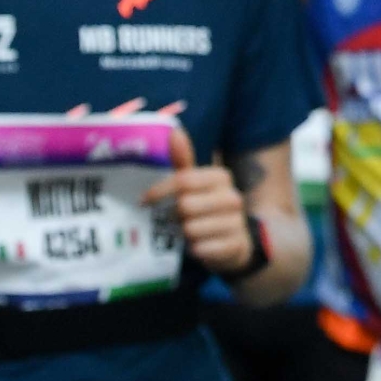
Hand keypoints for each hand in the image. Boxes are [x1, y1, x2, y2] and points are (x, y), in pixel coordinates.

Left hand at [142, 125, 256, 274]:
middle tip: (174, 219)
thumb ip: (183, 159)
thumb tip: (174, 130)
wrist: (235, 240)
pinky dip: (194, 249)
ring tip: (188, 232)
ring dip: (183, 234)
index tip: (144, 201)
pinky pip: (201, 249)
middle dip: (174, 216)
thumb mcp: (195, 183)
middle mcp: (232, 197)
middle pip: (185, 206)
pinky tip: (199, 245)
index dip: (160, 191)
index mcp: (221, 177)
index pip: (183, 180)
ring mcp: (236, 222)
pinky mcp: (235, 246)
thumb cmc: (206, 207)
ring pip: (191, 229)